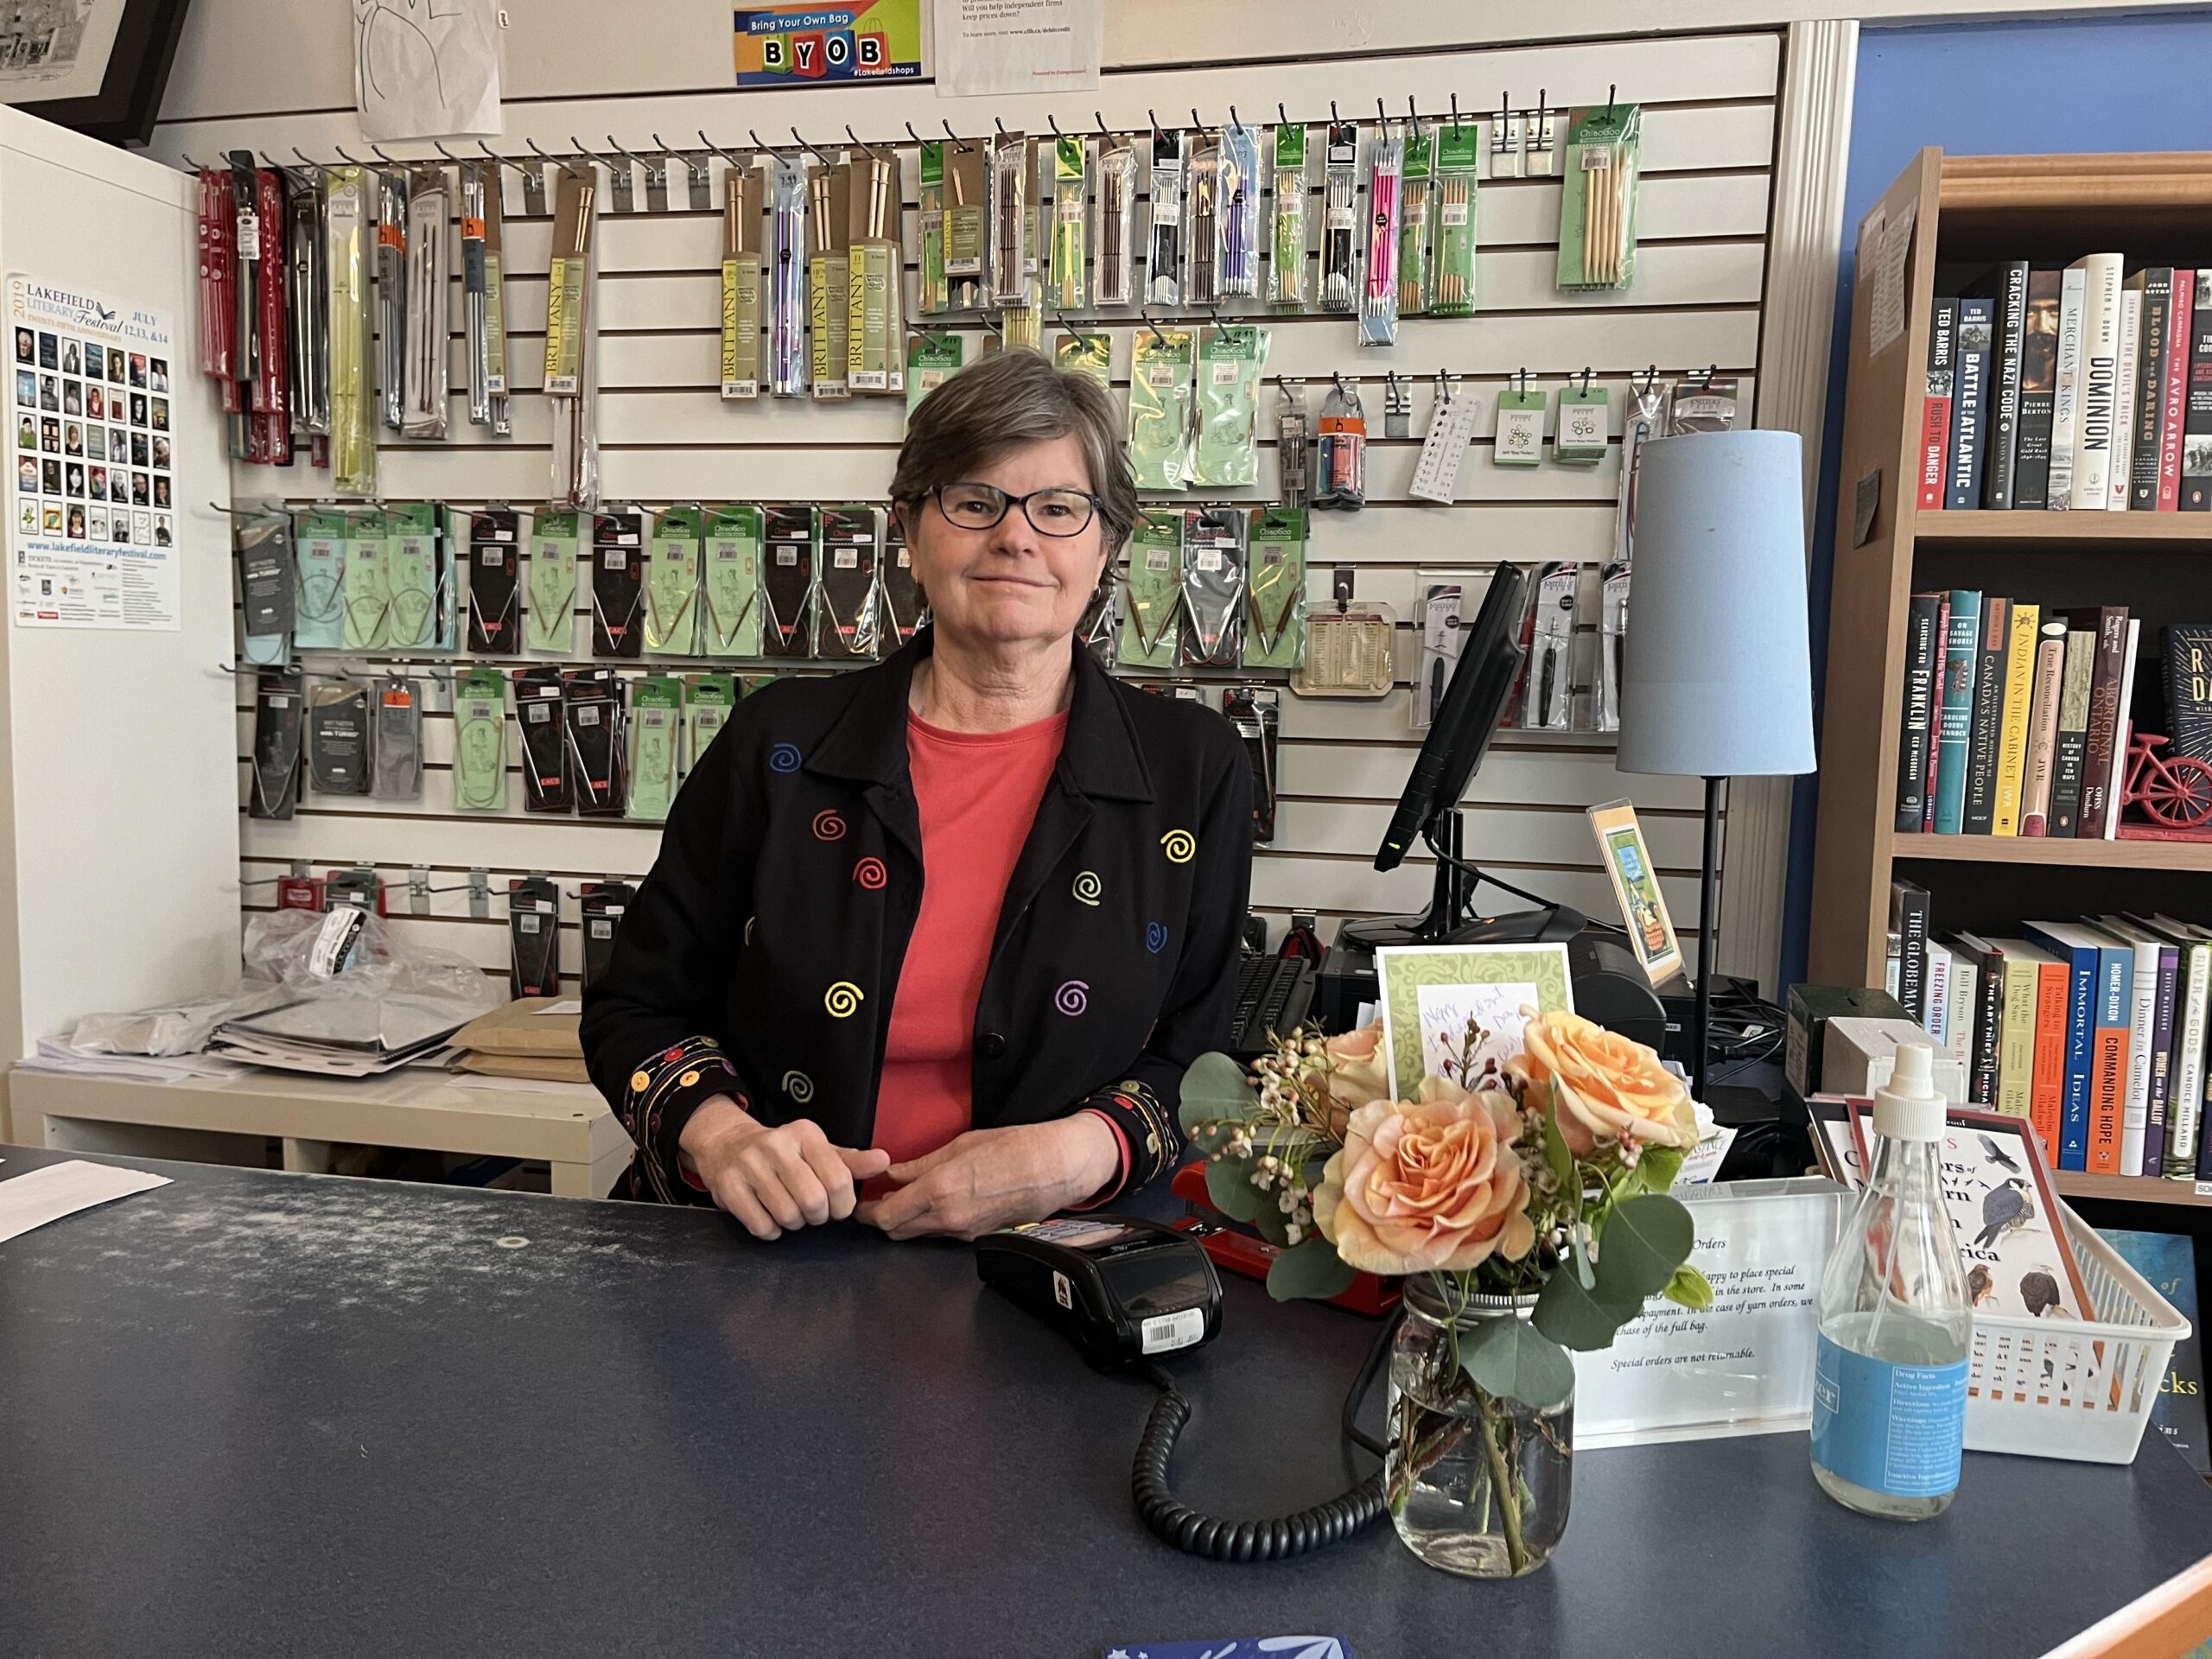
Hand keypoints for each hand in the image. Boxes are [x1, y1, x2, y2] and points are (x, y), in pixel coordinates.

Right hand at [678, 1096, 890, 1240]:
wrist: (727, 1145)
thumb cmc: (783, 1154)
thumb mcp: (818, 1151)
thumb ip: (852, 1162)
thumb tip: (884, 1161)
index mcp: (805, 1133)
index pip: (839, 1180)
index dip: (843, 1205)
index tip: (836, 1206)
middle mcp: (776, 1145)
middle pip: (814, 1202)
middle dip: (818, 1216)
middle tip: (812, 1211)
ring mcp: (749, 1165)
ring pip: (788, 1216)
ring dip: (794, 1224)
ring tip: (790, 1210)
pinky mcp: (728, 1187)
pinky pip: (762, 1226)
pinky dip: (771, 1230)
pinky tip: (769, 1215)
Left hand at [855, 1115, 1119, 1241]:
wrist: (1056, 1167)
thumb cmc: (1014, 1147)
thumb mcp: (961, 1145)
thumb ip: (922, 1164)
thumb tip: (893, 1173)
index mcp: (940, 1190)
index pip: (886, 1216)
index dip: (867, 1212)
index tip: (859, 1202)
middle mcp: (948, 1218)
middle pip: (897, 1232)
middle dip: (882, 1219)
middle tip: (876, 1200)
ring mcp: (964, 1232)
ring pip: (919, 1235)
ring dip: (906, 1221)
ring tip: (903, 1199)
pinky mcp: (978, 1237)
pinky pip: (942, 1234)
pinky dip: (930, 1223)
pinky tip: (933, 1204)